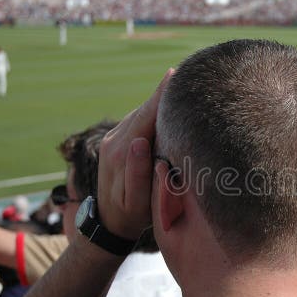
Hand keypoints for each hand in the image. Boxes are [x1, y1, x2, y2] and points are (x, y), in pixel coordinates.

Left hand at [96, 68, 173, 239]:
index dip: (162, 95)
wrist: (108, 224)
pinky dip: (155, 111)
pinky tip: (170, 106)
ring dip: (161, 100)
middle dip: (165, 91)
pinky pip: (140, 120)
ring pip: (142, 112)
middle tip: (189, 72)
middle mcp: (116, 140)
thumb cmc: (129, 216)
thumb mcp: (135, 203)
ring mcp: (115, 138)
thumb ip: (137, 173)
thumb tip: (140, 141)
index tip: (177, 74)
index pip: (146, 116)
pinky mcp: (118, 140)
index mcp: (121, 152)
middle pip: (145, 108)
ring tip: (184, 85)